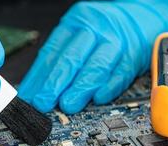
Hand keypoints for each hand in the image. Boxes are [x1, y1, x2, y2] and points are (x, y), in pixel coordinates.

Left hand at [18, 0, 167, 113]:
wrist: (139, 18)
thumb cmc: (102, 32)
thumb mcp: (76, 37)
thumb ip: (58, 60)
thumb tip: (35, 89)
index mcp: (75, 23)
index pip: (51, 52)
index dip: (38, 77)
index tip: (29, 96)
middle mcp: (95, 30)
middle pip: (71, 58)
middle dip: (54, 84)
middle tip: (43, 102)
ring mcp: (116, 42)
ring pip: (96, 66)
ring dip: (80, 89)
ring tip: (67, 105)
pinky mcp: (134, 55)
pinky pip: (122, 73)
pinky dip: (109, 87)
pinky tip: (98, 98)